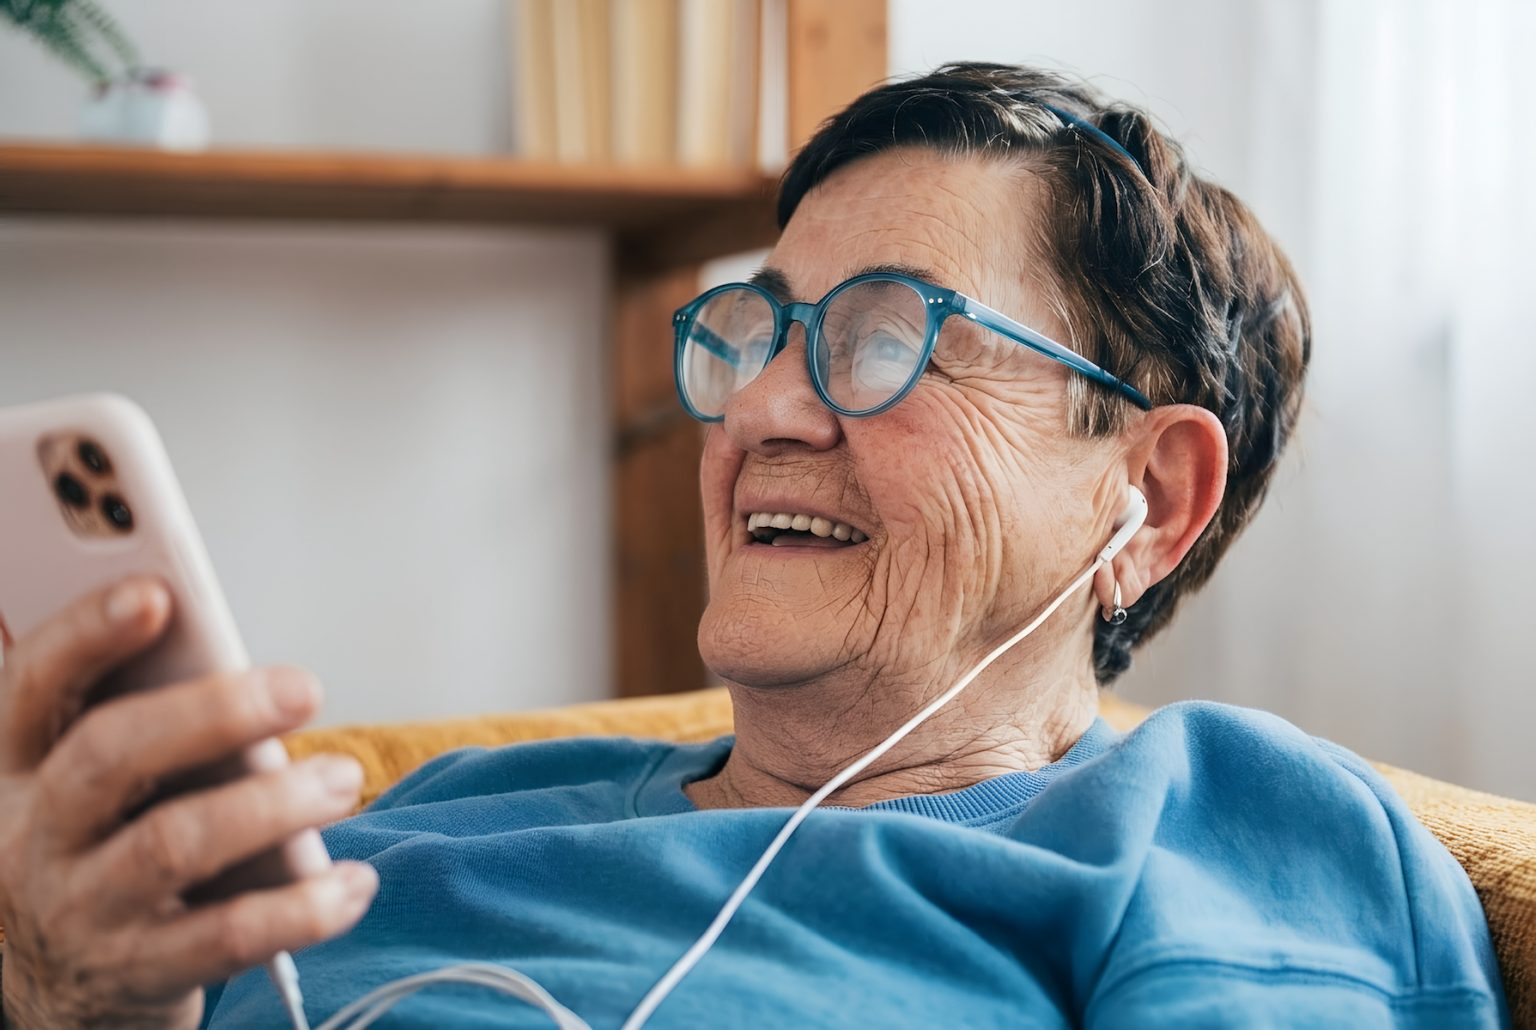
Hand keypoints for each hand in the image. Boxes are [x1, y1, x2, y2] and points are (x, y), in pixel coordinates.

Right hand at [0, 578, 377, 1028]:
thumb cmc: (104, 847)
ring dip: (273, 803)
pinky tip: (354, 883)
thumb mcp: (94, 783)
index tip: (157, 595)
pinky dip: (303, 906)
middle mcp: (33, 835)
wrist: (63, 990)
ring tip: (342, 778)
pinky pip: (228, 936)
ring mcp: (82, 909)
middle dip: (213, 712)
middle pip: (109, 756)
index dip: (86, 634)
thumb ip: (144, 720)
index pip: (32, 685)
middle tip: (304, 689)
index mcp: (20, 766)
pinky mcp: (140, 971)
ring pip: (173, 844)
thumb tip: (237, 665)